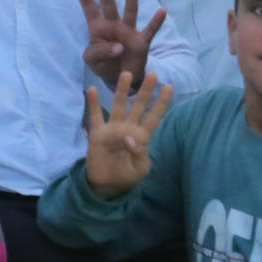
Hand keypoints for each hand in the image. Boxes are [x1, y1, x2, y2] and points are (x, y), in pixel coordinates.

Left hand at [71, 0, 166, 89]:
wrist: (120, 77)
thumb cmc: (103, 63)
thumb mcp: (92, 61)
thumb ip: (99, 52)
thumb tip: (119, 47)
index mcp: (98, 27)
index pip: (89, 8)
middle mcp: (113, 25)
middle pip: (109, 4)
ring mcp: (128, 31)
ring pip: (130, 11)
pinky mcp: (141, 42)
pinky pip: (150, 30)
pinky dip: (156, 22)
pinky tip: (162, 11)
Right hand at [84, 71, 172, 199]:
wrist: (107, 186)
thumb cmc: (127, 175)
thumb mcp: (139, 169)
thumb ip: (139, 154)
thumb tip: (130, 138)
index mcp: (141, 136)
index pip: (154, 117)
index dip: (161, 103)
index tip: (169, 87)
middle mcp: (128, 127)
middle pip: (138, 106)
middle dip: (145, 91)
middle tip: (153, 75)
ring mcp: (112, 129)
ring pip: (118, 106)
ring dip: (122, 91)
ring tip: (126, 74)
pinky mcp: (98, 134)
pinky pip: (95, 116)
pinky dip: (93, 103)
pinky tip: (92, 90)